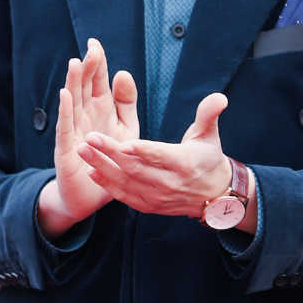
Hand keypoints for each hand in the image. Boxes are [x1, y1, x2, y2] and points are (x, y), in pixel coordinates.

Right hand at [37, 40, 138, 238]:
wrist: (94, 194)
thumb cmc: (111, 159)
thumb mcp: (126, 128)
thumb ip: (126, 102)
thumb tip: (123, 72)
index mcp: (101, 108)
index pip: (98, 80)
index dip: (97, 63)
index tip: (96, 43)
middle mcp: (85, 115)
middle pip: (85, 87)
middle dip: (87, 68)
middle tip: (91, 48)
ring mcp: (73, 131)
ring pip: (73, 102)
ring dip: (73, 83)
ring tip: (75, 63)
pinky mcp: (66, 149)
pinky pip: (65, 127)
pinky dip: (65, 110)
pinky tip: (65, 95)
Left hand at [79, 92, 255, 229]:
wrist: (212, 195)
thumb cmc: (208, 158)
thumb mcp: (210, 136)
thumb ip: (209, 115)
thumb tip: (219, 96)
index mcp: (184, 163)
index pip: (159, 156)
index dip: (141, 150)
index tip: (122, 141)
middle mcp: (170, 183)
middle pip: (136, 168)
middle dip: (110, 153)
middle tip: (89, 137)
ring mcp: (158, 197)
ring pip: (126, 182)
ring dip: (102, 167)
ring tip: (83, 150)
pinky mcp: (149, 206)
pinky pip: (125, 196)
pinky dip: (108, 185)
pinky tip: (91, 171)